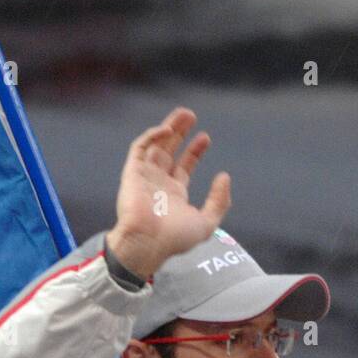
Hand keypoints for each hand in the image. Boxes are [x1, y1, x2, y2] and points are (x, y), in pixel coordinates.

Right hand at [105, 107, 230, 279]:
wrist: (147, 243)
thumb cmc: (174, 238)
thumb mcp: (206, 223)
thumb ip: (219, 201)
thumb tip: (224, 176)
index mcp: (175, 194)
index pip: (184, 166)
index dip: (195, 151)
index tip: (205, 137)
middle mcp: (159, 183)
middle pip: (170, 151)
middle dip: (180, 133)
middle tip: (191, 116)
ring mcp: (145, 176)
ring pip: (155, 145)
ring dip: (168, 127)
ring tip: (183, 114)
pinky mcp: (132, 172)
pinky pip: (140, 148)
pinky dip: (152, 136)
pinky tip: (167, 129)